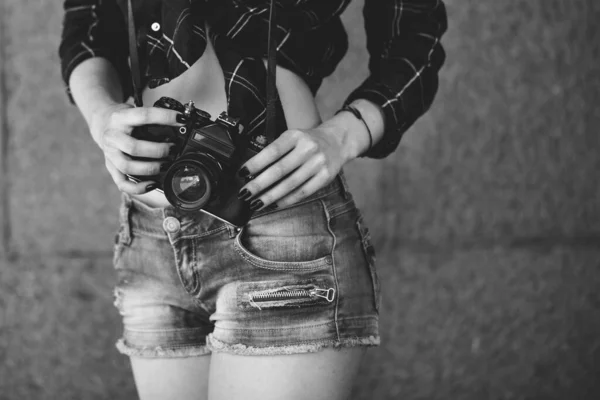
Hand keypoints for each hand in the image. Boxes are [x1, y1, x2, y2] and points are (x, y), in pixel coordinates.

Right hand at [90, 103, 182, 194]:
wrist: (102, 122)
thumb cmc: (125, 119)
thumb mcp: (135, 111)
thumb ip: (152, 119)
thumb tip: (180, 124)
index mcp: (120, 118)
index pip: (144, 116)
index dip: (165, 117)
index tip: (182, 120)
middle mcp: (112, 136)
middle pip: (134, 147)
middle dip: (158, 150)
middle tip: (173, 149)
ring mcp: (110, 154)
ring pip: (128, 167)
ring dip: (150, 168)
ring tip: (166, 165)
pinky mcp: (111, 167)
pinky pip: (123, 183)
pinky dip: (139, 187)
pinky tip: (153, 184)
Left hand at [236, 124, 353, 210]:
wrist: (336, 142)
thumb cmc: (307, 142)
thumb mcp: (292, 137)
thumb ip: (276, 151)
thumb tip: (252, 172)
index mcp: (295, 136)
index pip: (272, 151)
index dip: (255, 164)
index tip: (242, 174)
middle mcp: (308, 148)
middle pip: (279, 170)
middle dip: (259, 184)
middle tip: (245, 193)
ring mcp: (318, 163)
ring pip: (290, 184)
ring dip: (270, 196)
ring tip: (256, 203)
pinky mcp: (325, 177)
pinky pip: (303, 192)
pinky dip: (286, 200)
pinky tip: (274, 204)